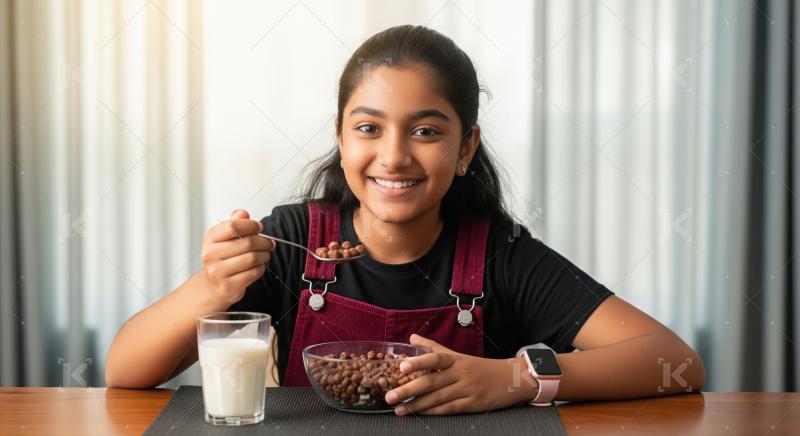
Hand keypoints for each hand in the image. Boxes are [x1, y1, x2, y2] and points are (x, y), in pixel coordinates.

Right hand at [201, 209, 275, 305]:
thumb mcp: (225, 236)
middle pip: (247, 243)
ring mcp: (217, 272)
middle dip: (264, 242)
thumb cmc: (223, 258)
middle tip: (269, 243)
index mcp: (210, 238)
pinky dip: (260, 268)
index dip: (251, 225)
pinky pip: (253, 273)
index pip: (233, 226)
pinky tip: (258, 266)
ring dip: (265, 255)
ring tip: (265, 254)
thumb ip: (235, 222)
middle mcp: (211, 254)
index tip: (258, 227)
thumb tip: (243, 213)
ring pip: (252, 258)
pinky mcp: (228, 286)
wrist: (214, 284)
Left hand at [384, 334, 538, 414]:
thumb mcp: (457, 354)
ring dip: (416, 405)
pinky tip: (419, 413)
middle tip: (390, 396)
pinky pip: (449, 409)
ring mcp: (467, 389)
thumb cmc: (478, 366)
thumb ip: (432, 347)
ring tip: (398, 410)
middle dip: (408, 390)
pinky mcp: (473, 404)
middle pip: (431, 381)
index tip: (401, 367)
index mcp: (455, 360)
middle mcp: (460, 373)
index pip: (435, 358)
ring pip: (437, 398)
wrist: (510, 379)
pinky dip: (433, 412)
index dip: (418, 362)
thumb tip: (411, 337)